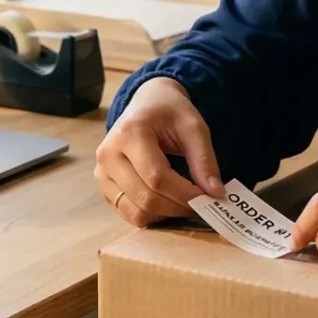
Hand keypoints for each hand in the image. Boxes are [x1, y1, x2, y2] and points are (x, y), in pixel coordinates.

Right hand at [95, 78, 224, 226]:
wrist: (146, 102)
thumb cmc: (170, 111)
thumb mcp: (194, 127)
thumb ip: (205, 160)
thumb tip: (215, 194)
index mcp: (129, 133)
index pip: (157, 177)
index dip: (185, 194)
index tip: (208, 198)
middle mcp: (108, 154)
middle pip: (145, 197)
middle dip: (178, 207)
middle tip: (201, 204)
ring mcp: (101, 172)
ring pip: (135, 211)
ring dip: (165, 215)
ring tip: (185, 204)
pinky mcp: (103, 185)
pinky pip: (127, 212)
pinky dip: (151, 215)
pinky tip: (167, 203)